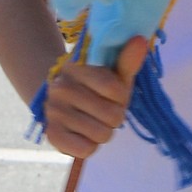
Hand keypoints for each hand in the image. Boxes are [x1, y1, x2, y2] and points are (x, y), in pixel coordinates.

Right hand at [43, 37, 148, 158]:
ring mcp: (54, 112)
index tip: (112, 95)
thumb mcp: (112, 74)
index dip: (121, 97)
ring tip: (92, 122)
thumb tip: (140, 41)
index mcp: (77, 68)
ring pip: (102, 135)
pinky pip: (86, 150)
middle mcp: (61, 88)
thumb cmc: (94, 88)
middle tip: (102, 111)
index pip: (116, 91)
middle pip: (112, 116)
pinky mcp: (51, 134)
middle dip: (114, 117)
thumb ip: (126, 61)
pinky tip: (82, 134)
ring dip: (103, 132)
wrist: (61, 103)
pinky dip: (90, 146)